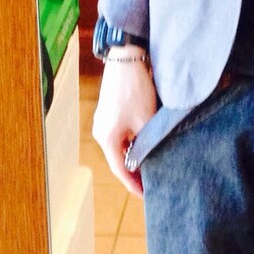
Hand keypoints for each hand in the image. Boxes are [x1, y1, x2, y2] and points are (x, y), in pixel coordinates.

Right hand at [92, 56, 156, 196]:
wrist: (127, 59)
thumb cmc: (136, 90)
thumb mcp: (146, 121)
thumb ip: (148, 144)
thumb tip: (153, 161)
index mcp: (107, 138)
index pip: (121, 170)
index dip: (134, 185)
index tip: (147, 195)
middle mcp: (101, 132)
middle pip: (118, 160)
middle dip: (135, 172)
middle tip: (152, 183)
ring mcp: (103, 121)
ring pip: (120, 147)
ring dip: (134, 157)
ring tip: (151, 166)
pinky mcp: (109, 112)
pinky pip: (120, 135)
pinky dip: (131, 144)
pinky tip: (145, 146)